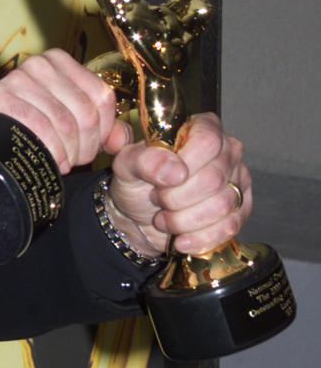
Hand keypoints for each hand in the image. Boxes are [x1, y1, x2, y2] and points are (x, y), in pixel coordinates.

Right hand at [0, 49, 130, 173]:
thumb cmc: (32, 131)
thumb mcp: (69, 122)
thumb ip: (102, 129)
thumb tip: (122, 140)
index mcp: (59, 61)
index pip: (101, 97)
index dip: (103, 131)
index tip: (91, 148)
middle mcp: (39, 64)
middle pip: (85, 112)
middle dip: (85, 146)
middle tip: (74, 160)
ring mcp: (16, 79)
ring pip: (64, 123)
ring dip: (67, 153)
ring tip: (61, 162)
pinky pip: (39, 127)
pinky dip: (50, 151)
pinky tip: (48, 161)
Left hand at [107, 112, 250, 256]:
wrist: (139, 218)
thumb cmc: (136, 183)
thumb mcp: (126, 166)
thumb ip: (142, 159)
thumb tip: (173, 170)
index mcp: (200, 128)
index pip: (207, 141)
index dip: (183, 166)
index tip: (160, 181)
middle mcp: (226, 150)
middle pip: (213, 178)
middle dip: (176, 198)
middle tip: (158, 200)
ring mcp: (238, 180)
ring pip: (222, 205)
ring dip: (184, 220)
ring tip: (164, 218)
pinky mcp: (241, 209)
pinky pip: (230, 227)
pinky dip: (199, 238)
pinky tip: (181, 239)